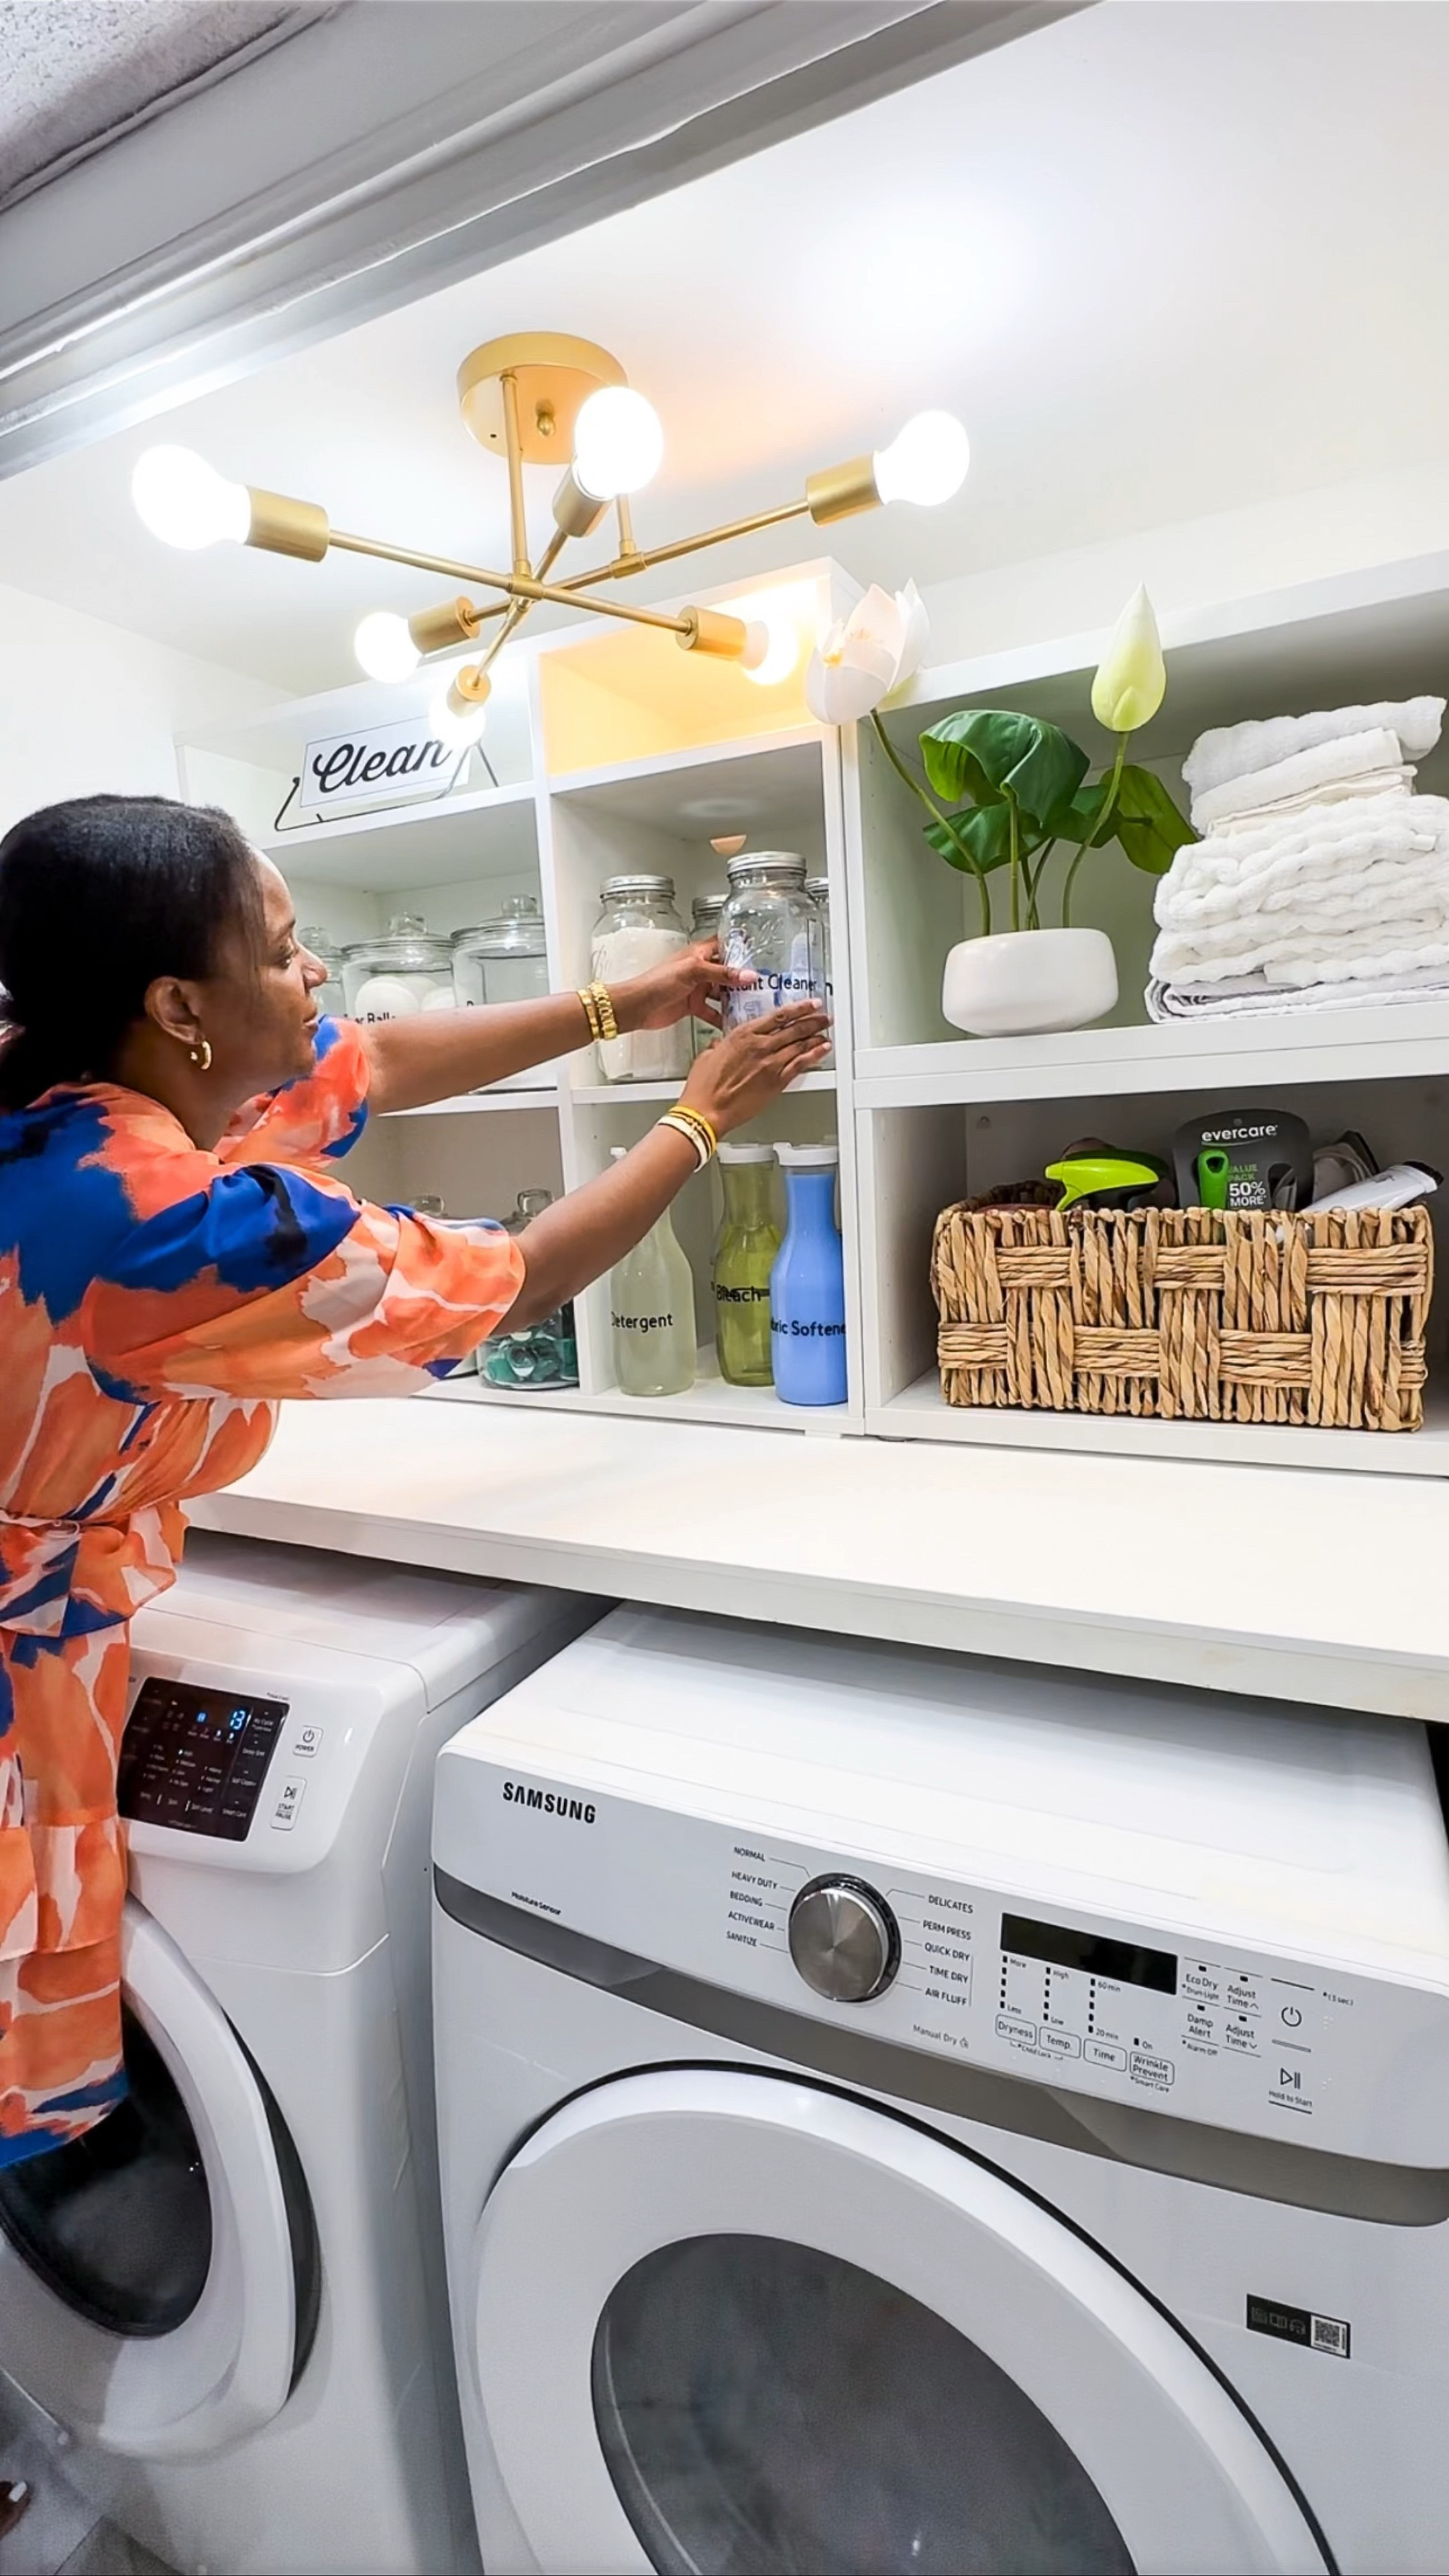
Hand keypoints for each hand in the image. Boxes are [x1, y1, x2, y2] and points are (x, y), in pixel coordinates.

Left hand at [613, 940, 751, 1033]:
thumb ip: (722, 974)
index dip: (741, 948)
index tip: (762, 953)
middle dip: (744, 978)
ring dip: (737, 999)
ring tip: (757, 1004)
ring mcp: (698, 988)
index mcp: (699, 954)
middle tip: (766, 984)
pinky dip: (723, 1017)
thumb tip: (749, 976)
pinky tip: (736, 1023)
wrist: (637, 1006)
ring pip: (723, 993)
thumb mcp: (693, 972)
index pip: (724, 945)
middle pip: (728, 971)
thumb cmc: (658, 982)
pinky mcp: (694, 1006)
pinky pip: (713, 1012)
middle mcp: (700, 969)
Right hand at [679, 1001, 830, 1135]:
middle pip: (795, 1028)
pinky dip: (815, 1055)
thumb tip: (721, 1044)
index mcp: (743, 1034)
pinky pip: (801, 1064)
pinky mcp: (776, 1082)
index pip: (778, 1015)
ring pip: (801, 1044)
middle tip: (823, 1016)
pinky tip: (823, 1050)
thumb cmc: (704, 1087)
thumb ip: (720, 1045)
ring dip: (817, 1036)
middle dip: (813, 1020)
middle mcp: (760, 1045)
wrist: (707, 1109)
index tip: (809, 1004)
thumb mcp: (708, 1055)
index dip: (799, 1008)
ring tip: (826, 1031)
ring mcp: (770, 1063)